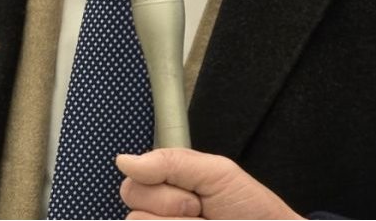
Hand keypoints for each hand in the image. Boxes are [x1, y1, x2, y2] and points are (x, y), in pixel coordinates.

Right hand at [117, 148, 300, 219]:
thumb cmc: (252, 210)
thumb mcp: (216, 173)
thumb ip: (170, 162)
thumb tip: (123, 161)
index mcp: (166, 188)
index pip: (133, 184)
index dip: (163, 191)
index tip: (194, 197)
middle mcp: (159, 215)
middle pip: (132, 209)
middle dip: (171, 208)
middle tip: (202, 213)